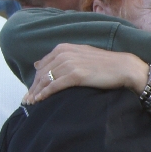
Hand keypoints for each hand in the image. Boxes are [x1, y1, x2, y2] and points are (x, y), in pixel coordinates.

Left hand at [26, 45, 150, 104]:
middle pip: (42, 73)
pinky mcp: (75, 75)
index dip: (35, 79)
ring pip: (45, 80)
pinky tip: (39, 101)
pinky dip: (44, 94)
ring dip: (35, 93)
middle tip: (26, 100)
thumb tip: (39, 64)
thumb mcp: (81, 55)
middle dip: (32, 88)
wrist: (124, 68)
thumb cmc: (106, 64)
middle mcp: (64, 54)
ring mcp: (69, 64)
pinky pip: (54, 86)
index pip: (43, 65)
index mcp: (64, 48)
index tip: (31, 90)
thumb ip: (61, 58)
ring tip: (30, 103)